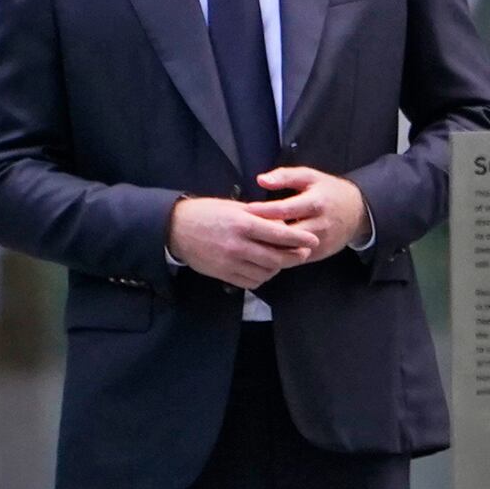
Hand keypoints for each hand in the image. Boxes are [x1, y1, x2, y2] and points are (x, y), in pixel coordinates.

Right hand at [168, 198, 316, 290]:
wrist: (175, 229)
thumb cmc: (208, 213)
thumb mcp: (235, 207)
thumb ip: (260, 217)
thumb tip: (286, 225)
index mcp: (243, 223)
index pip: (280, 234)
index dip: (300, 238)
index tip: (313, 240)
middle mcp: (238, 245)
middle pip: (278, 257)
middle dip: (295, 256)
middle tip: (303, 253)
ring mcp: (231, 262)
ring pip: (267, 272)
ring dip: (278, 266)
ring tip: (281, 258)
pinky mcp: (224, 274)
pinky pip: (252, 281)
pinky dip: (263, 276)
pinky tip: (263, 268)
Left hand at [246, 166, 371, 264]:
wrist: (358, 212)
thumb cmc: (328, 191)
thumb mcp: (310, 176)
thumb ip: (285, 176)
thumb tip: (261, 180)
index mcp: (316, 203)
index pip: (286, 209)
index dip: (264, 211)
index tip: (245, 210)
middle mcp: (320, 224)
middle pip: (287, 234)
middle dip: (265, 234)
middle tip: (242, 231)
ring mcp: (322, 241)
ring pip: (291, 249)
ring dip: (272, 247)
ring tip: (251, 242)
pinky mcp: (321, 253)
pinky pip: (297, 257)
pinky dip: (281, 254)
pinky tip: (266, 250)